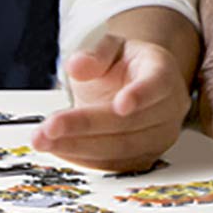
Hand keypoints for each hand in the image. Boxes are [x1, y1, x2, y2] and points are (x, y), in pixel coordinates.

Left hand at [33, 17, 193, 172]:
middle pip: (130, 123)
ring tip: (44, 141)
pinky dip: (83, 158)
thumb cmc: (125, 66)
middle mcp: (168, 108)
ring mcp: (159, 137)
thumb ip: (95, 55)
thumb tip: (76, 66)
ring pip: (121, 149)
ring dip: (79, 147)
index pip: (157, 84)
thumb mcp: (110, 48)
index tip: (120, 105)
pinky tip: (58, 149)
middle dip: (86, 126)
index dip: (140, 95)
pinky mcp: (145, 158)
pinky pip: (114, 164)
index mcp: (162, 73)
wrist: (135, 86)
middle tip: (50, 126)